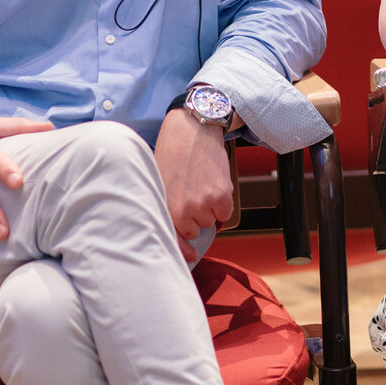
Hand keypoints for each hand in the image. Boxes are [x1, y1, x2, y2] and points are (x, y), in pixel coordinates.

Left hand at [153, 108, 231, 262]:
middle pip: (195, 230)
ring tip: (201, 184)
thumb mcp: (160, 182)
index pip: (174, 240)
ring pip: (210, 220)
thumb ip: (167, 207)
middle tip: (192, 195)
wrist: (192, 129)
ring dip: (209, 208)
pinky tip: (213, 184)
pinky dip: (222, 202)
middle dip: (195, 217)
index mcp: (165, 207)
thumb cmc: (172, 151)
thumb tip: (178, 230)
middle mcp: (183, 210)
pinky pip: (225, 212)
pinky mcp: (221, 196)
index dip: (183, 250)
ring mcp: (203, 204)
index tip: (190, 255)